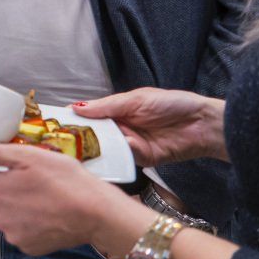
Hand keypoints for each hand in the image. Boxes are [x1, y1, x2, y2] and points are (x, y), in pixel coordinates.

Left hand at [0, 137, 142, 255]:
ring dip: (10, 207)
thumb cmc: (65, 181)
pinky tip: (43, 212)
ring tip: (35, 196)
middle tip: (20, 179)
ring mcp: (12, 235)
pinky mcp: (28, 247)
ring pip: (0, 217)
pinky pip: (17, 232)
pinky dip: (26, 223)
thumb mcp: (25, 156)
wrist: (96, 213)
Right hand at [71, 89, 227, 165]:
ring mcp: (131, 145)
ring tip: (83, 147)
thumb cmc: (172, 104)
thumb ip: (107, 106)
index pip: (90, 116)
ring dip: (99, 147)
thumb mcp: (136, 100)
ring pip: (108, 148)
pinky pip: (126, 158)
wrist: (202, 124)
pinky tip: (116, 148)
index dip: (75, 119)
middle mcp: (121, 129)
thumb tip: (76, 108)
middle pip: (95, 135)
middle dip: (82, 137)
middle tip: (63, 140)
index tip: (56, 123)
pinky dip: (121, 153)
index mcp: (117, 111)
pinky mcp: (143, 159)